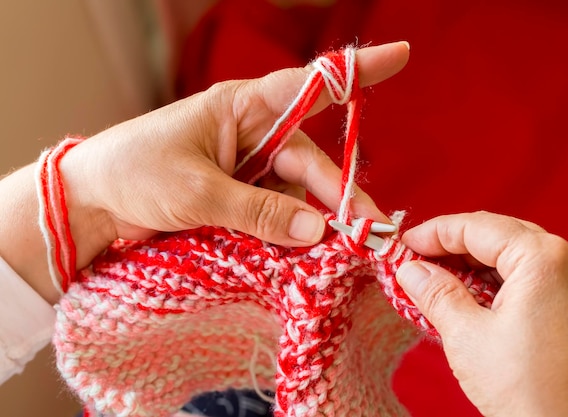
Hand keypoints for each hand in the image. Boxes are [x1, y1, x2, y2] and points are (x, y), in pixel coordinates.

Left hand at [0, 42, 408, 303]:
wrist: (94, 203)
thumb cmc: (136, 173)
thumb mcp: (197, 191)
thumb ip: (257, 211)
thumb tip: (317, 230)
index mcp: (242, 108)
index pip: (308, 87)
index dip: (356, 73)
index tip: (400, 55)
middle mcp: (252, 134)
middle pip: (311, 162)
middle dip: (339, 196)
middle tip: (366, 233)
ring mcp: (248, 168)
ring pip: (298, 193)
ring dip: (314, 222)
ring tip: (334, 251)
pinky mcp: (240, 197)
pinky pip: (277, 213)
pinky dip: (290, 233)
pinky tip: (301, 253)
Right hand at [396, 211, 567, 416]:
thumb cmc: (530, 393)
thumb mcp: (467, 336)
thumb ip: (435, 292)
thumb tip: (410, 270)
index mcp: (543, 259)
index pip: (477, 226)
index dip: (433, 233)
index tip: (405, 246)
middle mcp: (567, 260)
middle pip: (496, 235)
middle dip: (451, 248)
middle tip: (415, 263)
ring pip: (511, 254)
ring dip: (470, 265)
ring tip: (435, 282)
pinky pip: (527, 276)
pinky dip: (494, 281)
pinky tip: (467, 296)